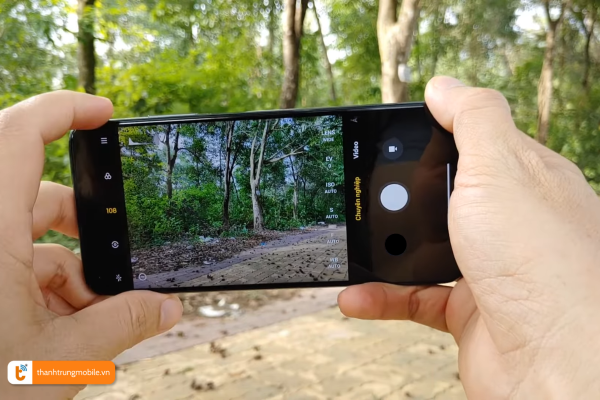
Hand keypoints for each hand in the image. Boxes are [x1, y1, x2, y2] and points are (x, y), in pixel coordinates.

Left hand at [0, 91, 182, 399]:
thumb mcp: (59, 358)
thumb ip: (122, 325)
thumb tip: (168, 308)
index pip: (19, 135)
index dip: (64, 109)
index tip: (104, 112)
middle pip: (40, 197)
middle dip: (86, 229)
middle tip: (115, 268)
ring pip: (28, 237)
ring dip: (68, 272)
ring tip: (90, 319)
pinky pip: (13, 263)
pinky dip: (44, 288)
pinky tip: (62, 329)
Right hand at [338, 77, 599, 398]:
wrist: (559, 365)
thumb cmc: (538, 261)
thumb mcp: (500, 166)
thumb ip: (473, 118)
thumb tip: (443, 86)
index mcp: (524, 179)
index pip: (475, 143)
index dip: (434, 134)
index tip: (390, 135)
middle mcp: (510, 223)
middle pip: (444, 196)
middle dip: (400, 196)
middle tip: (362, 192)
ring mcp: (489, 268)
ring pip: (424, 247)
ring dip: (385, 248)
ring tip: (350, 243)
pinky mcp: (469, 313)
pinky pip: (415, 297)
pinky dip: (382, 296)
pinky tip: (356, 295)